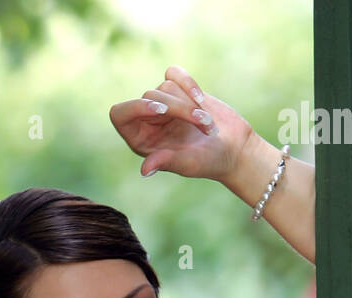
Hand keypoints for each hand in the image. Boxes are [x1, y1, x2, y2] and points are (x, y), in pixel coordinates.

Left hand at [109, 64, 254, 183]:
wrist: (232, 148)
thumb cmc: (208, 162)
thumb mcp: (187, 163)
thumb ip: (166, 161)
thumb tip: (144, 170)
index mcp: (140, 140)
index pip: (119, 114)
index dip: (135, 107)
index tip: (161, 109)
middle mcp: (147, 120)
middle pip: (149, 97)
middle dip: (179, 108)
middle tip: (204, 124)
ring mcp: (163, 103)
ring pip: (165, 85)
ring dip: (191, 102)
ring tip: (207, 124)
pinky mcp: (177, 89)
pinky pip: (174, 73)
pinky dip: (189, 82)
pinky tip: (202, 98)